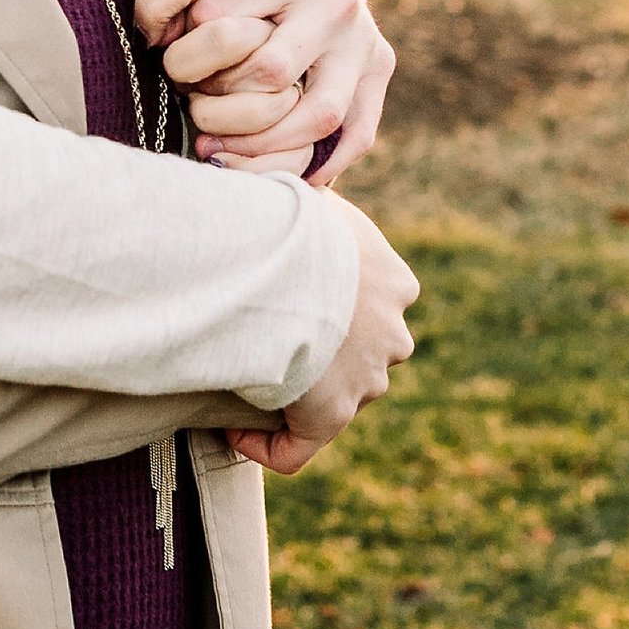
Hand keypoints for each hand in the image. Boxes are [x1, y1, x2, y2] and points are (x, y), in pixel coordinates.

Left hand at [117, 0, 393, 184]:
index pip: (222, 22)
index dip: (183, 41)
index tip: (165, 42)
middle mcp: (337, 1)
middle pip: (270, 73)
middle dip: (217, 95)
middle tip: (187, 96)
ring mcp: (364, 38)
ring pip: (319, 115)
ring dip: (262, 144)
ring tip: (215, 148)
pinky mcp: (378, 65)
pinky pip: (356, 131)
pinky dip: (321, 162)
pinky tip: (277, 173)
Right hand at [229, 200, 416, 476]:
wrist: (284, 266)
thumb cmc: (290, 221)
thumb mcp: (312, 196)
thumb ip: (312, 203)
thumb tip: (281, 180)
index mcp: (395, 282)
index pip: (376, 300)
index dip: (336, 301)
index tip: (290, 297)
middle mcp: (392, 335)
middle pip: (364, 350)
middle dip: (324, 348)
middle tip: (268, 335)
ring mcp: (366, 380)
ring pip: (337, 395)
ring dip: (296, 390)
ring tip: (245, 376)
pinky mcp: (331, 416)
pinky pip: (299, 448)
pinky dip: (269, 445)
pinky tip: (233, 432)